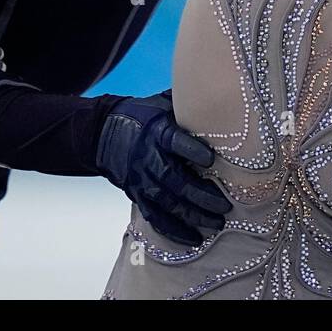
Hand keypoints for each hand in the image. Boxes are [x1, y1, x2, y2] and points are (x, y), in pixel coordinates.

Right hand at [94, 90, 231, 246]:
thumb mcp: (164, 103)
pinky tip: (193, 239)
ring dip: (192, 216)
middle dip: (200, 195)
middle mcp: (148, 157)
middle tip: (225, 206)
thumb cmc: (146, 115)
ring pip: (167, 202)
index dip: (191, 150)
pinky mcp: (137, 194)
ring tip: (217, 225)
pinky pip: (155, 217)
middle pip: (174, 180)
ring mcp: (141, 179)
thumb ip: (189, 104)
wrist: (105, 133)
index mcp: (157, 131)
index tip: (211, 158)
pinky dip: (173, 230)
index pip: (174, 141)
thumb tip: (226, 90)